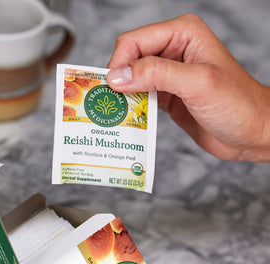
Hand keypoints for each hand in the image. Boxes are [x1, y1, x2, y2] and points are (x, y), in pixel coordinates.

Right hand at [106, 14, 269, 162]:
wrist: (251, 133)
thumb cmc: (236, 104)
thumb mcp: (196, 83)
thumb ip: (156, 74)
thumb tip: (116, 77)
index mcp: (182, 34)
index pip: (134, 41)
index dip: (119, 63)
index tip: (112, 90)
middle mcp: (173, 50)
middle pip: (128, 59)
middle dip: (117, 80)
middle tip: (109, 104)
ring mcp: (168, 74)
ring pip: (130, 79)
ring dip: (121, 96)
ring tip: (114, 114)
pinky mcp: (165, 95)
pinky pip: (139, 97)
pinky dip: (130, 107)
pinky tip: (126, 119)